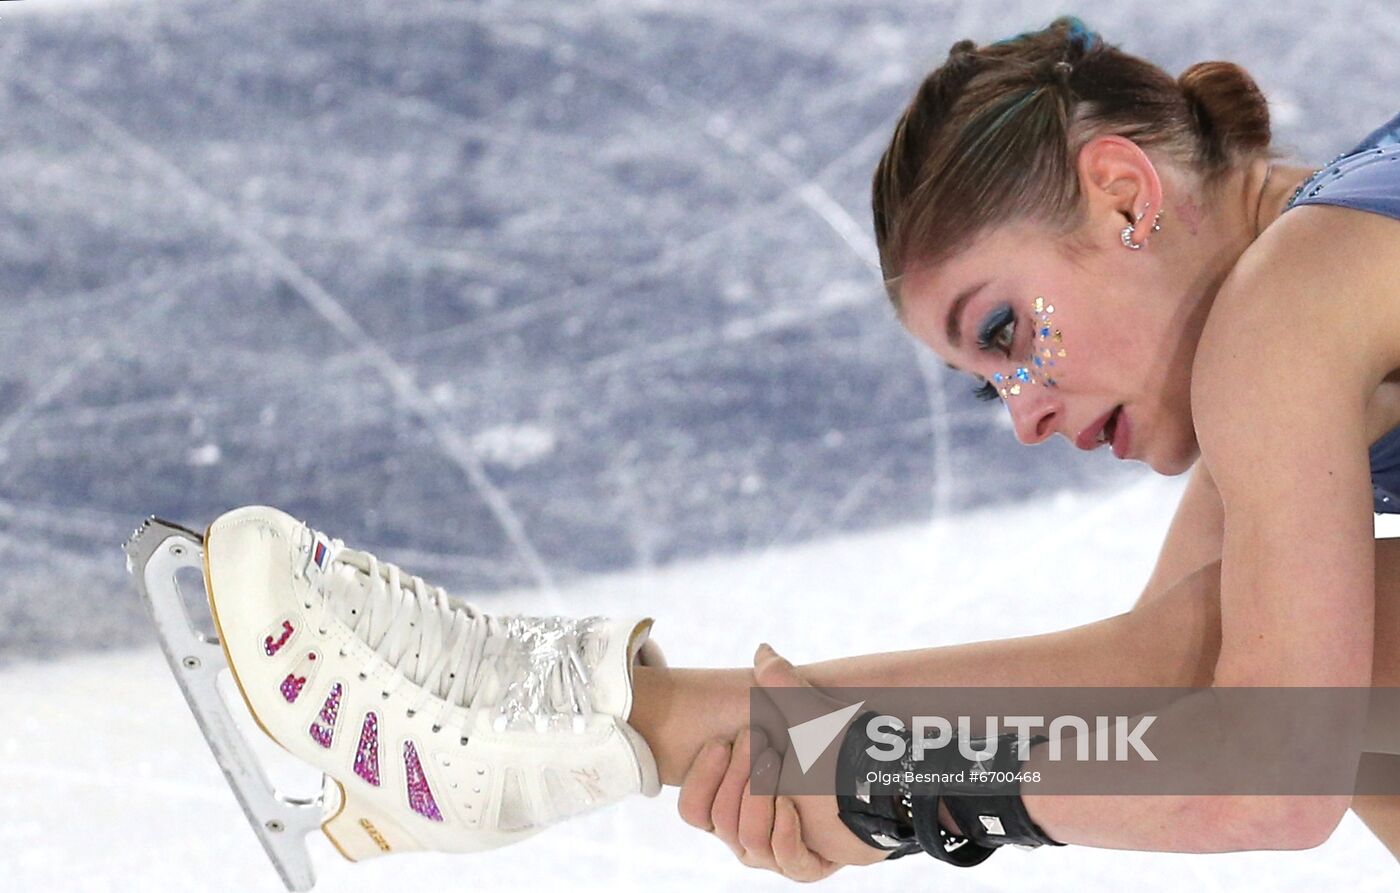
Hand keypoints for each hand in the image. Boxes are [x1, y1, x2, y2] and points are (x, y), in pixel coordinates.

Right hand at [676, 645, 888, 880]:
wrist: (882, 773)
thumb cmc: (840, 744)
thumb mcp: (805, 710)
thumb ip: (778, 681)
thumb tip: (763, 650)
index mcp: (738, 802)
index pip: (693, 809)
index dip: (702, 775)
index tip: (723, 741)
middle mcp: (752, 831)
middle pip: (718, 822)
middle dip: (736, 779)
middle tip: (763, 747)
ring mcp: (779, 851)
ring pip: (746, 843)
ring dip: (760, 802)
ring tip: (781, 767)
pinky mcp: (808, 865)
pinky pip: (784, 860)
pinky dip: (786, 832)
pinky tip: (794, 805)